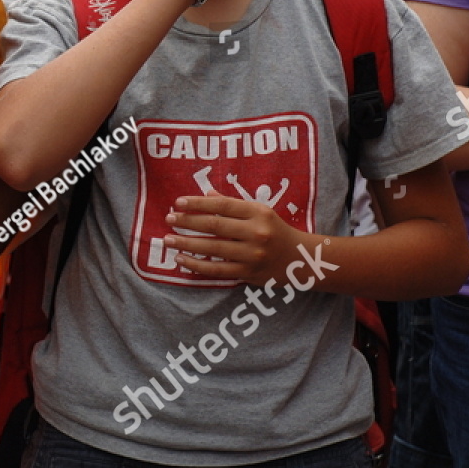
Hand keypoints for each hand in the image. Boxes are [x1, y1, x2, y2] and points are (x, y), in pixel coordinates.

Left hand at [162, 195, 311, 285]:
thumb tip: (206, 194)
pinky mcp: (248, 273)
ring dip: (187, 244)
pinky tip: (181, 260)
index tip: (178, 202)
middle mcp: (257, 233)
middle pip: (215, 226)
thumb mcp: (259, 212)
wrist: (301, 259)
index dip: (199, 203)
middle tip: (168, 218)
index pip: (223, 205)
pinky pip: (217, 270)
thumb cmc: (275, 230)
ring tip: (167, 240)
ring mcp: (252, 255)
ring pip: (213, 249)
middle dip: (188, 222)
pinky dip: (197, 265)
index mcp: (259, 213)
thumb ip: (232, 204)